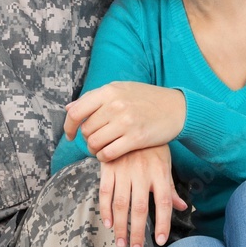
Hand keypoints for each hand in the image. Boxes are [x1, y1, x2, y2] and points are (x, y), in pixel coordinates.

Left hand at [64, 81, 185, 160]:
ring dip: (94, 149)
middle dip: (87, 139)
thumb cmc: (146, 98)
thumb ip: (94, 99)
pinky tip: (108, 154)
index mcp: (108, 91)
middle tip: (95, 140)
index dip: (68, 126)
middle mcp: (115, 105)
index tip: (70, 135)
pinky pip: (108, 154)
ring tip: (101, 148)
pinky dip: (104, 157)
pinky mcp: (136, 139)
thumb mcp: (120, 89)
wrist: (177, 108)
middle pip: (86, 130)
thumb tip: (68, 108)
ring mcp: (126, 122)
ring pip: (95, 143)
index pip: (76, 112)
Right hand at [97, 146, 188, 246]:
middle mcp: (142, 173)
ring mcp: (123, 170)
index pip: (163, 203)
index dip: (163, 223)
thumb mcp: (165, 164)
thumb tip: (183, 208)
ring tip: (121, 242)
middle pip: (139, 208)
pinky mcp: (108, 167)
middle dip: (137, 232)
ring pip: (120, 203)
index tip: (160, 241)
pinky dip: (105, 209)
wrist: (132, 120)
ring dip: (120, 225)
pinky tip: (108, 223)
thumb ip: (171, 188)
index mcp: (160, 173)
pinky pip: (105, 191)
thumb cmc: (152, 146)